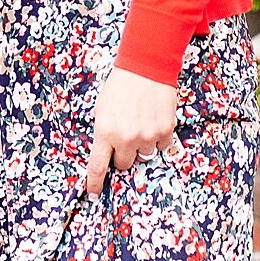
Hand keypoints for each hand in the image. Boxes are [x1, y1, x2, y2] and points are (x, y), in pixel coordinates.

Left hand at [84, 67, 177, 195]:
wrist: (146, 67)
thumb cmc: (120, 86)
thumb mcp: (102, 108)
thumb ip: (104, 133)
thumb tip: (107, 154)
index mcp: (105, 131)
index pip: (98, 166)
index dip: (95, 183)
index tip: (94, 193)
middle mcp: (126, 138)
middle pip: (124, 164)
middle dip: (122, 154)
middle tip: (124, 136)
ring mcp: (147, 136)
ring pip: (143, 156)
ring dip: (141, 145)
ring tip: (140, 122)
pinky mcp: (165, 132)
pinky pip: (161, 147)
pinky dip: (157, 139)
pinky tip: (153, 120)